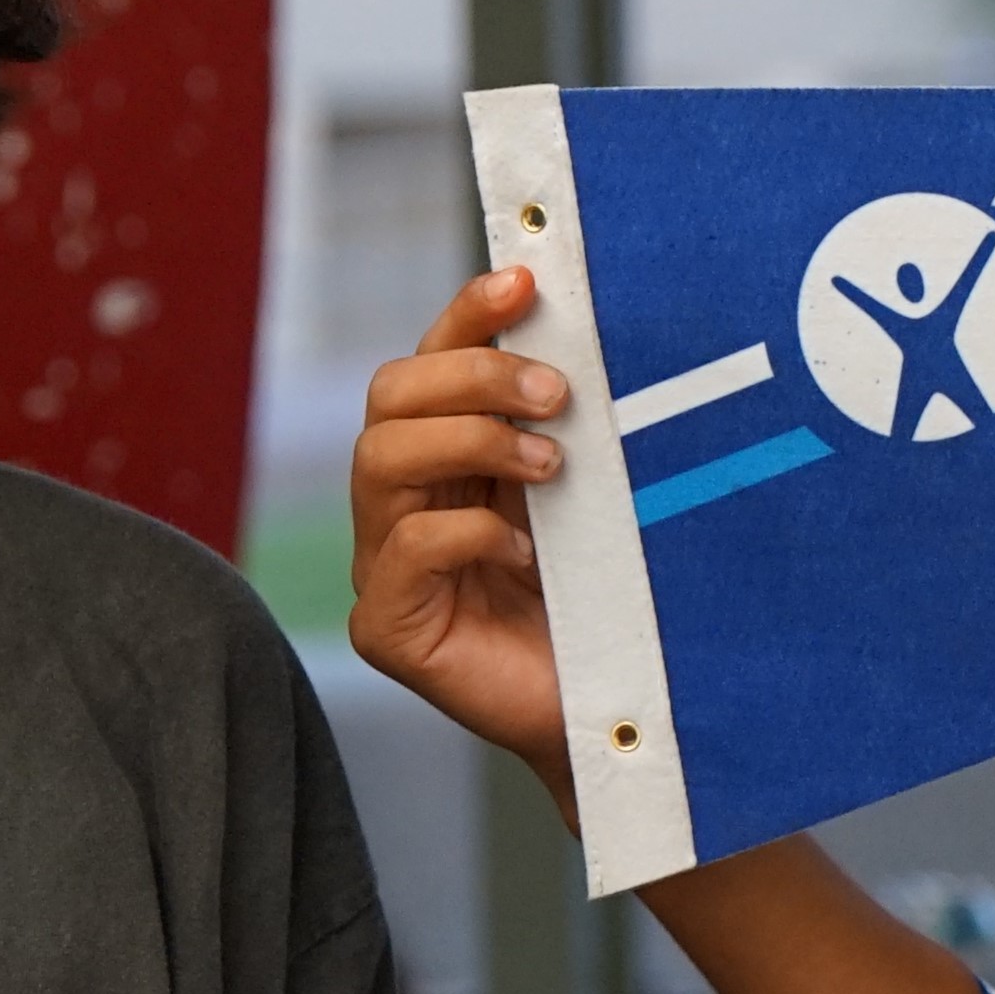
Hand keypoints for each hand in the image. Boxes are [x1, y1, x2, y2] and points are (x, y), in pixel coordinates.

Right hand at [349, 267, 575, 781]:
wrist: (614, 711)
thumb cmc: (603, 602)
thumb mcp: (589, 496)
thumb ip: (565, 427)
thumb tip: (586, 333)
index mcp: (446, 460)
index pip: (430, 363)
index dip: (466, 315)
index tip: (525, 282)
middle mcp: (402, 503)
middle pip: (389, 397)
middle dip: (472, 377)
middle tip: (556, 395)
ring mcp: (385, 566)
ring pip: (380, 459)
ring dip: (471, 443)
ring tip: (548, 467)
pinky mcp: (388, 627)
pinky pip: (401, 550)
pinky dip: (466, 535)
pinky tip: (525, 557)